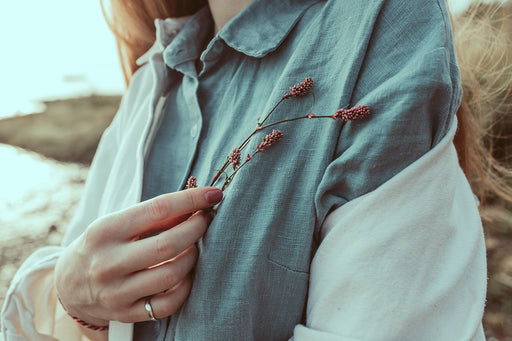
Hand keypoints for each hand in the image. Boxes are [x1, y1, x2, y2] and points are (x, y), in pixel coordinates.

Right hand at [54, 187, 222, 326]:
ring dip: (193, 257)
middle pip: (168, 244)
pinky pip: (167, 304)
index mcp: (105, 230)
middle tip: (206, 220)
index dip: (191, 200)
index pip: (157, 209)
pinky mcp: (125, 314)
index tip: (213, 194)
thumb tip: (196, 204)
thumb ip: (155, 216)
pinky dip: (185, 288)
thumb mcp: (118, 223)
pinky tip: (186, 275)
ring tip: (194, 247)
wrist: (69, 284)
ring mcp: (116, 292)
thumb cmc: (102, 245)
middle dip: (197, 229)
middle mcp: (108, 262)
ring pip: (171, 275)